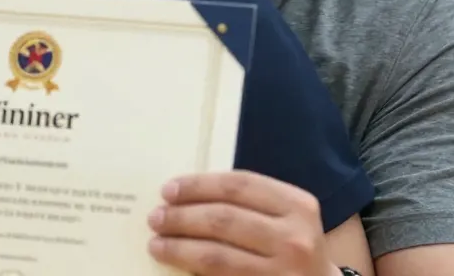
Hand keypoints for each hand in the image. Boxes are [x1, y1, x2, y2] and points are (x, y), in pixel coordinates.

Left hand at [147, 170, 335, 275]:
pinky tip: (177, 263)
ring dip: (179, 247)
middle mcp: (293, 238)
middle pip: (223, 219)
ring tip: (157, 243)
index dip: (199, 185)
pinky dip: (193, 269)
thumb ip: (249, 201)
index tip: (169, 189)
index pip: (238, 185)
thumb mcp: (286, 214)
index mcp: (297, 205)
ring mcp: (281, 271)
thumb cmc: (293, 243)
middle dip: (182, 217)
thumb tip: (186, 194)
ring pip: (216, 255)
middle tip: (156, 217)